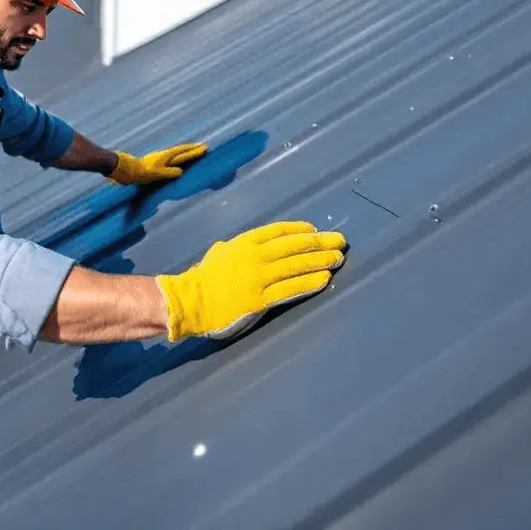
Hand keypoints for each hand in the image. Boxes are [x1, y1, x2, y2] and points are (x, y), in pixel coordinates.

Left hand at [107, 142, 207, 184]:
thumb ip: (169, 173)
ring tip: (193, 150)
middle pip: (182, 150)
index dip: (194, 152)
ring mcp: (160, 157)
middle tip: (203, 146)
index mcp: (166, 157)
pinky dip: (179, 155)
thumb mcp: (157, 174)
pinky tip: (177, 158)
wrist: (127, 169)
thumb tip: (181, 172)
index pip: (183, 153)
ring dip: (186, 150)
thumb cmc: (142, 173)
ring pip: (177, 152)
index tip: (205, 148)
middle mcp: (165, 155)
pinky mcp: (156, 161)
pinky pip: (172, 156)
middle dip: (192, 149)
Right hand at [154, 221, 347, 341]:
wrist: (190, 301)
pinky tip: (325, 279)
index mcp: (245, 242)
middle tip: (340, 241)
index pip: (279, 231)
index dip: (300, 229)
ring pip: (297, 265)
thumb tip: (237, 247)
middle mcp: (256, 256)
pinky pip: (291, 289)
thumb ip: (233, 248)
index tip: (316, 230)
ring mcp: (260, 277)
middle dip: (320, 243)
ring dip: (321, 261)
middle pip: (295, 246)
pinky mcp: (262, 299)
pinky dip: (310, 282)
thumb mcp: (218, 252)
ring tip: (338, 258)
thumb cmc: (201, 278)